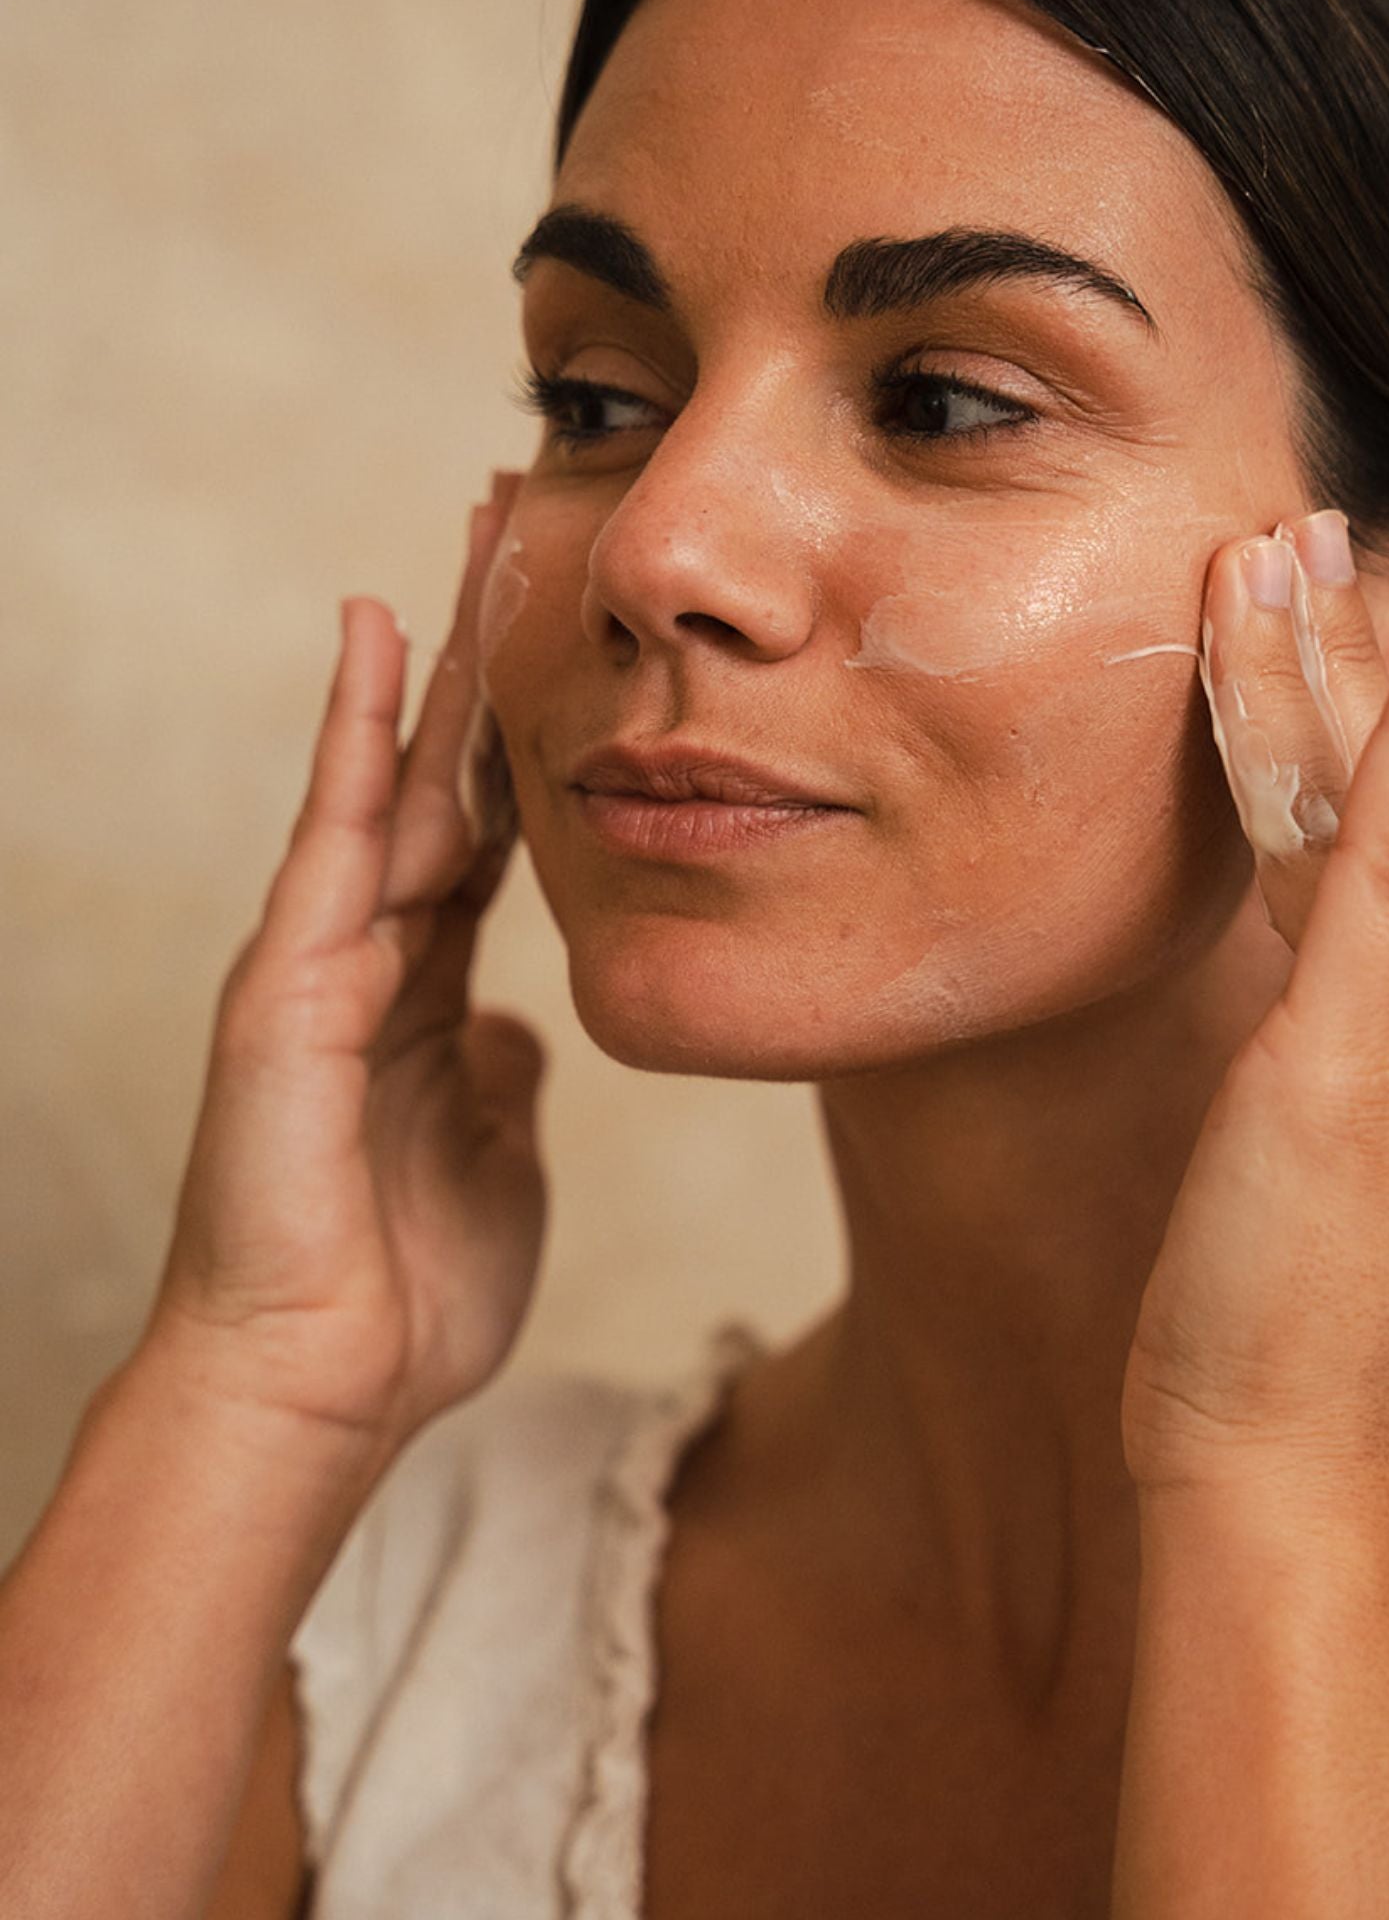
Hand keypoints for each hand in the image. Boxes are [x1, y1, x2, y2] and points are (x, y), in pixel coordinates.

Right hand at [141, 473, 547, 1462]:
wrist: (324, 1386)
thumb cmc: (404, 1288)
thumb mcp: (493, 1156)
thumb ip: (500, 1076)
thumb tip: (519, 1029)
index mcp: (429, 991)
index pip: (487, 834)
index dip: (529, 741)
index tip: (570, 648)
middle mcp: (376, 954)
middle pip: (442, 777)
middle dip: (481, 660)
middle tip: (511, 534)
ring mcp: (326, 958)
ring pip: (391, 777)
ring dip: (432, 659)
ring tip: (464, 542)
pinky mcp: (289, 981)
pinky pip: (333, 834)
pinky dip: (354, 735)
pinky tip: (377, 639)